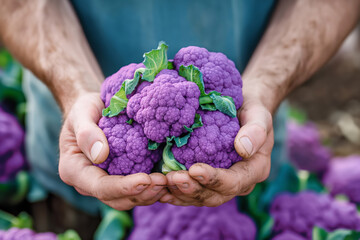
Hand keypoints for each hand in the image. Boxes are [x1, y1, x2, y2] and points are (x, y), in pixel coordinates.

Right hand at [58, 92, 167, 209]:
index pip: (100, 187)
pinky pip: (136, 191)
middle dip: (142, 194)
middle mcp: (89, 183)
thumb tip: (100, 155)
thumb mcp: (81, 114)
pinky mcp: (121, 178)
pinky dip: (152, 188)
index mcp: (74, 170)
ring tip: (168, 182)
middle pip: (116, 199)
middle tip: (164, 182)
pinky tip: (167, 181)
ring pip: (128, 199)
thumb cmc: (84, 110)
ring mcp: (106, 183)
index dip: (123, 187)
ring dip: (150, 194)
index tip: (145, 179)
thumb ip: (86, 133)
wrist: (92, 110)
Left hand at [160, 99, 273, 206]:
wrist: (243, 110)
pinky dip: (175, 192)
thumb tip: (243, 149)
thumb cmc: (252, 111)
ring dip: (180, 193)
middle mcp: (238, 183)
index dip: (214, 179)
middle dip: (192, 189)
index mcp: (254, 170)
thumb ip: (256, 130)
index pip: (234, 182)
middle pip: (214, 195)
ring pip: (199, 197)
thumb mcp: (259, 115)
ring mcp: (221, 184)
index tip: (195, 169)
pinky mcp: (207, 181)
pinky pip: (191, 192)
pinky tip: (160, 188)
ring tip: (161, 183)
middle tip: (172, 178)